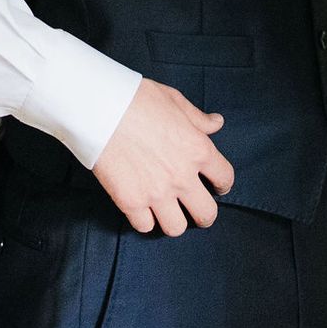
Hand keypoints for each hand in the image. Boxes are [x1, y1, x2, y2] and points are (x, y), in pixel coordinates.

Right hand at [91, 79, 234, 235]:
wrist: (101, 108)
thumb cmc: (138, 99)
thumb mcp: (175, 100)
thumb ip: (198, 118)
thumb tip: (216, 123)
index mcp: (197, 149)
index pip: (225, 178)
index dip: (223, 184)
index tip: (217, 187)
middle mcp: (182, 176)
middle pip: (206, 214)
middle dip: (204, 214)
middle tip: (195, 209)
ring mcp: (156, 192)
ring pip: (176, 228)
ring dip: (173, 220)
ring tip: (166, 211)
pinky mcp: (130, 201)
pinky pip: (145, 226)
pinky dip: (144, 220)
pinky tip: (141, 208)